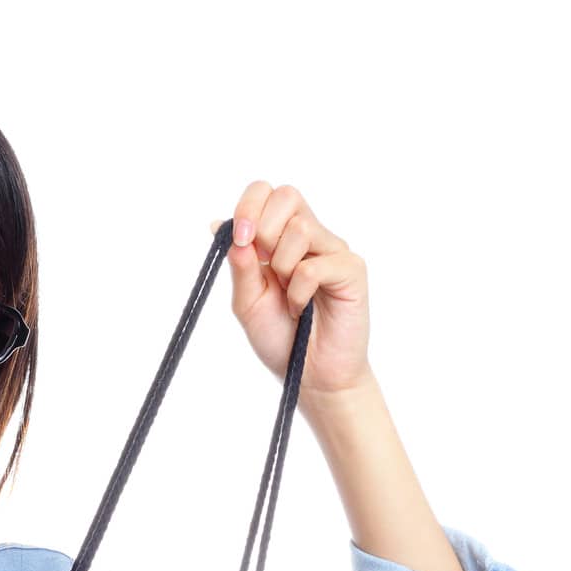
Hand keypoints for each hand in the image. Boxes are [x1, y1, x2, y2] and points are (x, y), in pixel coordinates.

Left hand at [211, 182, 372, 400]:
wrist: (310, 376)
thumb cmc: (280, 340)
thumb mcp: (247, 302)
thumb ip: (239, 264)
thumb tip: (218, 224)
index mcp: (281, 238)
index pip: (266, 193)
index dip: (249, 206)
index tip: (239, 239)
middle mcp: (309, 237)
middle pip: (287, 195)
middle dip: (264, 229)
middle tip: (266, 270)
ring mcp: (332, 251)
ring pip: (300, 228)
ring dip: (282, 268)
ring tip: (289, 299)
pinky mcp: (351, 269)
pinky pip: (315, 265)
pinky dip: (299, 292)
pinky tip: (303, 309)